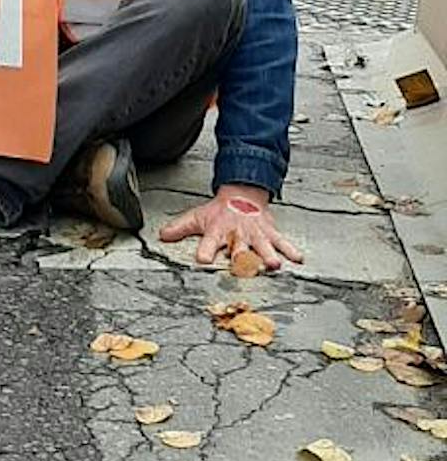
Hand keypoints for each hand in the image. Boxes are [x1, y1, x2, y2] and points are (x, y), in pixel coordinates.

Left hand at [158, 183, 304, 270]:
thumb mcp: (196, 217)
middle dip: (241, 257)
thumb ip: (179, 228)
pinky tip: (298, 258)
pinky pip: (282, 242)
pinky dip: (291, 250)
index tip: (203, 259)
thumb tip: (162, 235)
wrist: (242, 195)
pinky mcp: (270, 233)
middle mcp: (237, 235)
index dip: (205, 250)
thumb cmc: (219, 212)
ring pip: (263, 246)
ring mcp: (255, 235)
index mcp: (217, 232)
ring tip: (273, 264)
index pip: (209, 242)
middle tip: (244, 265)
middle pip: (239, 248)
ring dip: (268, 255)